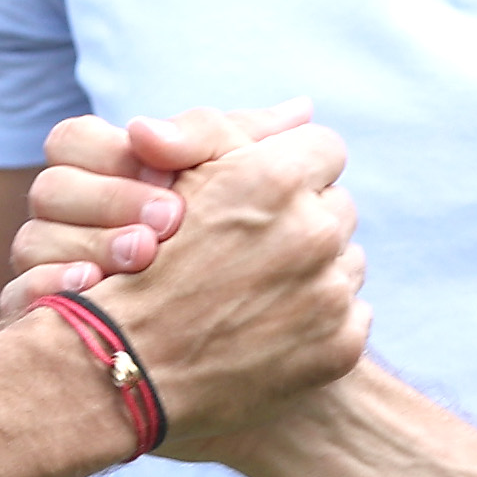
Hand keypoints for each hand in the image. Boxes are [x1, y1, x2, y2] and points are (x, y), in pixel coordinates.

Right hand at [11, 114, 364, 454]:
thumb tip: (302, 108)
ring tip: (257, 289)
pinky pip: (351, 314)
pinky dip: (319, 320)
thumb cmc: (138, 266)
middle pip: (337, 206)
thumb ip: (225, 131)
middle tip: (254, 246)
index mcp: (276, 180)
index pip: (324, 147)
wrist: (125, 369)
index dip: (291, 167)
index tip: (264, 193)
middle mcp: (314, 232)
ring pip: (347, 262)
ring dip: (313, 270)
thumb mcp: (171, 177)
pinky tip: (270, 327)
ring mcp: (331, 294)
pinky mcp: (339, 346)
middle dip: (303, 220)